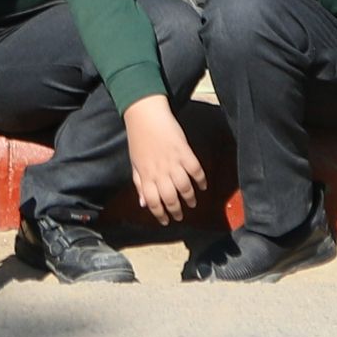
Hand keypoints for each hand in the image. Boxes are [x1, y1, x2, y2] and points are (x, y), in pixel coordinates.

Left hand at [123, 95, 206, 221]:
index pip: (152, 202)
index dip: (159, 214)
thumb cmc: (138, 139)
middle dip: (176, 211)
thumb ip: (139, 184)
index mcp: (145, 175)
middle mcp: (159, 171)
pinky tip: (202, 186)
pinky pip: (195, 170)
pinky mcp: (185, 152)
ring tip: (192, 203)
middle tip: (180, 216)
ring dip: (189, 198)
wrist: (146, 115)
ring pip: (184, 187)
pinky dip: (200, 180)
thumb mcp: (135, 163)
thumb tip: (143, 204)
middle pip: (170, 198)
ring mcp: (173, 162)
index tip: (165, 221)